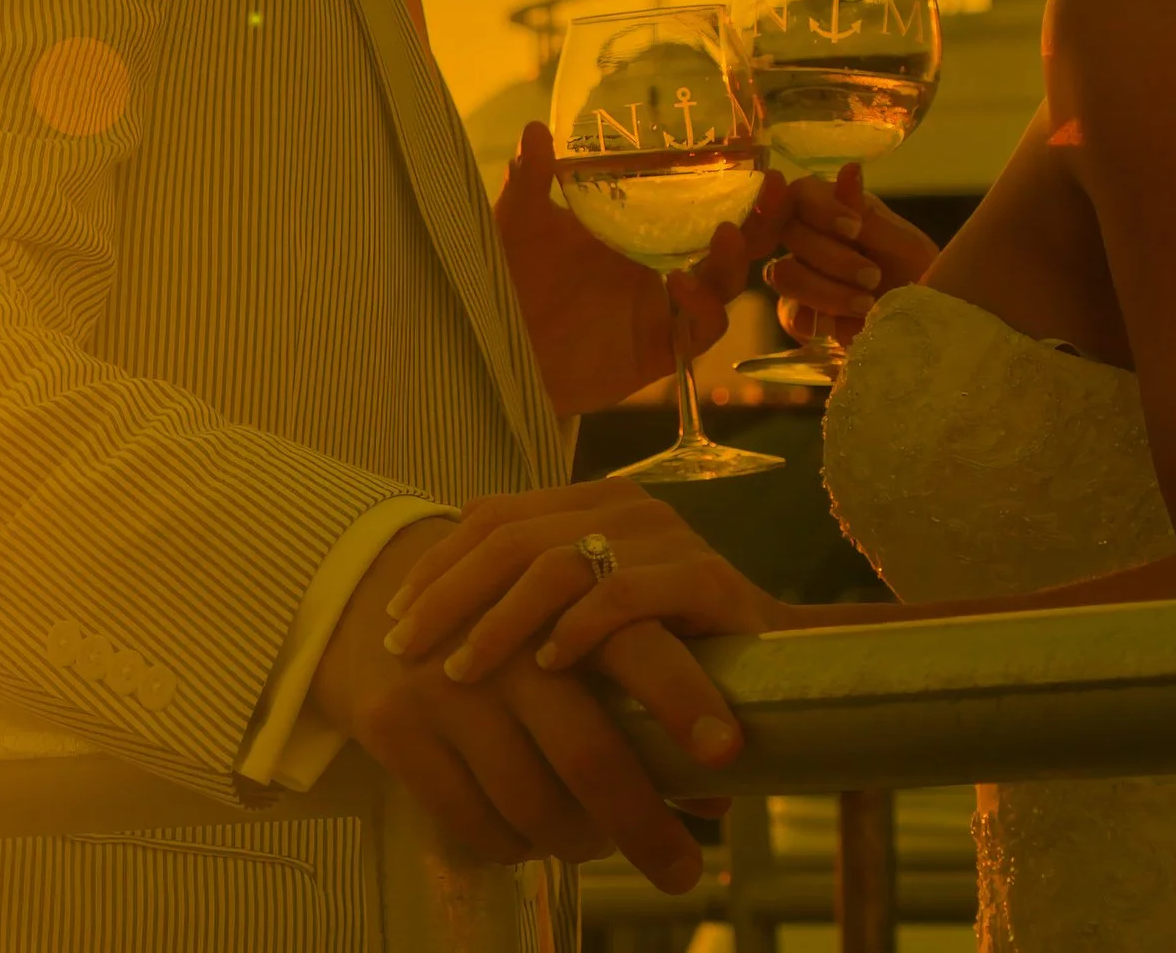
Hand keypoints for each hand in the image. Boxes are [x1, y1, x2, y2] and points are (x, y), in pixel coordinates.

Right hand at [311, 516, 714, 893]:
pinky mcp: (392, 726)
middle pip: (587, 752)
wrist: (359, 589)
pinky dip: (513, 845)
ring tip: (592, 840)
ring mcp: (442, 685)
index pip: (633, 644)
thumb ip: (633, 677)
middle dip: (644, 824)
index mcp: (558, 596)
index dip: (682, 697)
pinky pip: (473, 824)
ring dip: (576, 841)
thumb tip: (713, 790)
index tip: (724, 755)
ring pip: (532, 805)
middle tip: (682, 870)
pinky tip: (525, 834)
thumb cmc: (494, 614)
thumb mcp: (559, 615)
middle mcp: (502, 640)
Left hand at [380, 480, 782, 764]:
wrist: (783, 669)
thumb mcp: (585, 620)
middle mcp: (623, 505)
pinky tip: (548, 668)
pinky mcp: (705, 578)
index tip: (392, 618)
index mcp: (588, 502)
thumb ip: (529, 605)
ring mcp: (666, 536)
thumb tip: (422, 634)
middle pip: (508, 537)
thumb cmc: (665, 651)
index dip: (436, 563)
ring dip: (498, 623)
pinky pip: (624, 596)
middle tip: (405, 651)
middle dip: (446, 596)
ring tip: (461, 672)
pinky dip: (578, 632)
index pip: (490, 515)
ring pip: (555, 564)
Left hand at [497, 121, 787, 415]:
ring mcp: (663, 313)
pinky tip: (678, 284)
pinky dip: (701, 307)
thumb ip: (533, 181)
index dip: (738, 191)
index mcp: (641, 237)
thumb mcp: (520, 224)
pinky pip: (699, 331)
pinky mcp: (658, 350)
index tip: (760, 160)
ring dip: (734, 262)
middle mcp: (662, 272)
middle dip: (764, 222)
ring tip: (727, 234)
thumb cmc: (512, 282)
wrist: (499, 346)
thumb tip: (535, 127)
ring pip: (724, 287)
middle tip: (776, 189)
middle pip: (734, 248)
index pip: (705, 210)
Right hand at [763, 164, 939, 352]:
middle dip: (833, 258)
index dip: (820, 210)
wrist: (928, 323)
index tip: (855, 229)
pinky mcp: (799, 314)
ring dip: (827, 290)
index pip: (800, 193)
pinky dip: (819, 319)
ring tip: (866, 304)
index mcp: (833, 209)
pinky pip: (789, 314)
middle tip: (873, 276)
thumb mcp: (904, 245)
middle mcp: (808, 237)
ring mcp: (799, 275)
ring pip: (784, 274)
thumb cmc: (918, 274)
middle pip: (788, 232)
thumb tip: (849, 169)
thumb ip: (868, 215)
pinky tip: (847, 323)